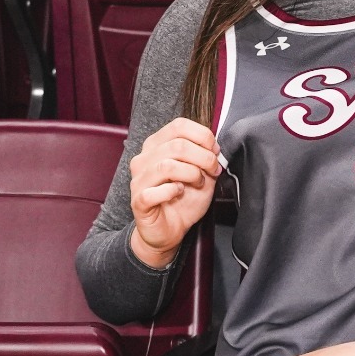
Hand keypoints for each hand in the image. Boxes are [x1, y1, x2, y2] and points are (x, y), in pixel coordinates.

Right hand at [128, 116, 221, 267]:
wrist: (170, 229)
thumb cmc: (183, 199)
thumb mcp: (201, 174)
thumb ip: (206, 158)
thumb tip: (215, 148)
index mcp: (157, 146)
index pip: (178, 125)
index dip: (203, 135)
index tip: (215, 151)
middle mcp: (144, 159)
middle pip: (177, 145)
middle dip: (204, 157)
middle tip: (214, 170)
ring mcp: (139, 180)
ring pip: (167, 165)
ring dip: (192, 173)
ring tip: (199, 182)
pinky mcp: (138, 201)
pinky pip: (155, 191)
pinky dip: (172, 191)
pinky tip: (179, 193)